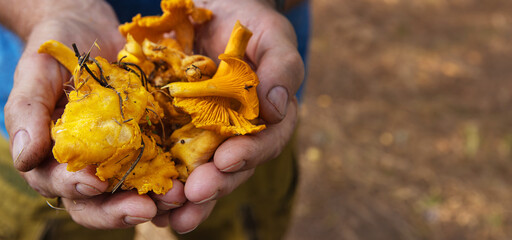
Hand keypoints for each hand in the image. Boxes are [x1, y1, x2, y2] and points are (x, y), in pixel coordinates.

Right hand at [4, 0, 186, 228]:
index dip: (77, 188)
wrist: (90, 30)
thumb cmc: (55, 51)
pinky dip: (175, 175)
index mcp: (56, 157)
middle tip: (146, 209)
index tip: (96, 184)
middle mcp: (89, 164)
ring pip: (134, 192)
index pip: (62, 185)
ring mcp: (122, 156)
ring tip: (177, 198)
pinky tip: (190, 177)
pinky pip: (162, 165)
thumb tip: (23, 159)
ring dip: (155, 200)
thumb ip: (26, 111)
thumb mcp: (36, 73)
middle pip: (99, 203)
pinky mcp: (150, 142)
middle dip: (120, 210)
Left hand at [152, 0, 303, 232]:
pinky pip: (168, 158)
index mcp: (266, 117)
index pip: (265, 142)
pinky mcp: (174, 130)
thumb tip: (278, 107)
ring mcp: (205, 134)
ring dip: (187, 196)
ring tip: (169, 214)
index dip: (250, 153)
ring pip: (200, 172)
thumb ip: (282, 65)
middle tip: (194, 194)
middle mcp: (237, 133)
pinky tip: (148, 199)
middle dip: (215, 183)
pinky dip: (161, 179)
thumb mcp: (271, 34)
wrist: (207, 9)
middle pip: (231, 167)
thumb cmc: (247, 20)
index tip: (228, 160)